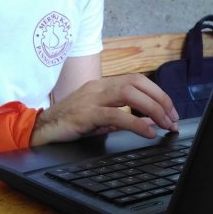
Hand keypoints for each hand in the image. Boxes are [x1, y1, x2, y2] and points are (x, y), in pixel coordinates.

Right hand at [31, 74, 178, 145]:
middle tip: (173, 119)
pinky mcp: (85, 114)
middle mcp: (99, 87)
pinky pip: (115, 115)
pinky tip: (147, 132)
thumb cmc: (69, 123)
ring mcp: (91, 98)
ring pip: (129, 93)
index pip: (138, 80)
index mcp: (103, 85)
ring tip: (164, 124)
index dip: (158, 94)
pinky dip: (136, 123)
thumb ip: (124, 118)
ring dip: (152, 108)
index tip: (171, 112)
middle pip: (137, 82)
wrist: (39, 130)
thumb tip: (150, 122)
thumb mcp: (101, 120)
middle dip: (160, 99)